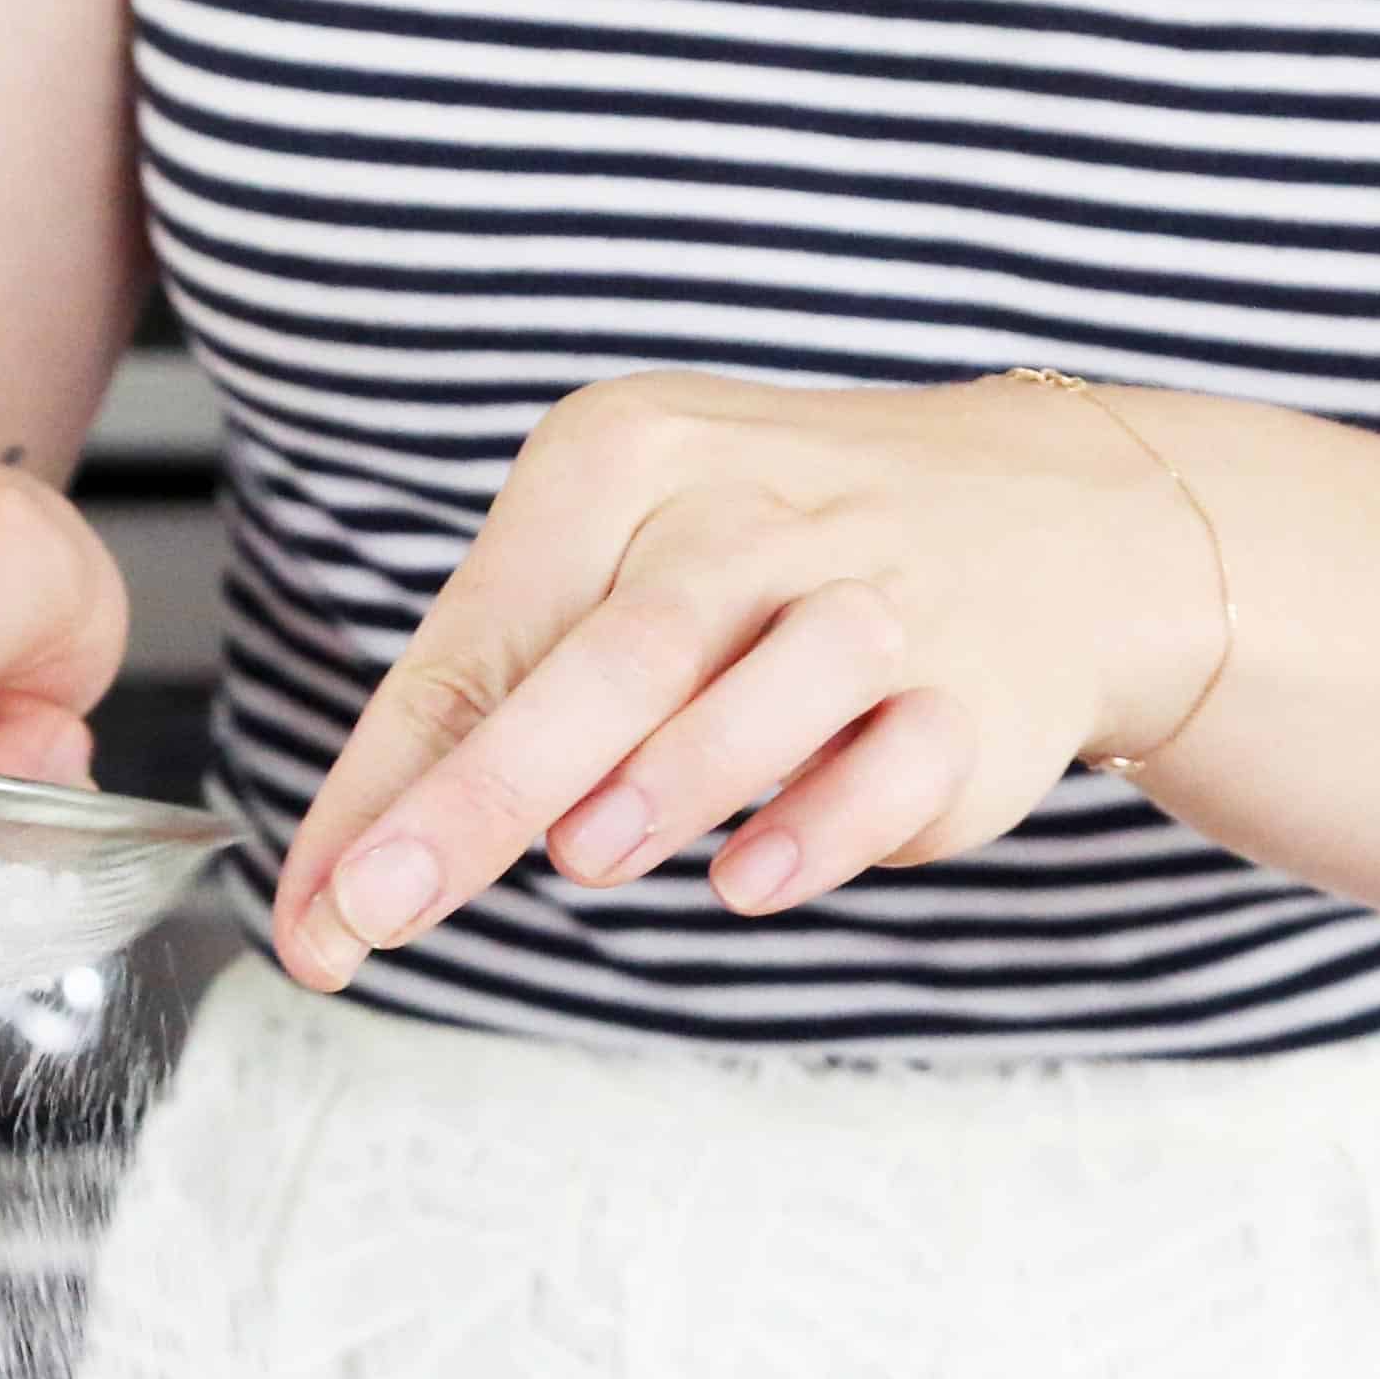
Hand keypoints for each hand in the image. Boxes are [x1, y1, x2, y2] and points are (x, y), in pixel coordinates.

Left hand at [272, 370, 1220, 990]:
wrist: (1056, 520)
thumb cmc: (781, 565)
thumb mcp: (626, 573)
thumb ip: (503, 706)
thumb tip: (361, 873)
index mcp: (624, 460)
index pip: (479, 640)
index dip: (389, 791)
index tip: (322, 918)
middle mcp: (747, 510)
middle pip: (603, 660)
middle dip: (479, 796)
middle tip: (383, 908)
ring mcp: (872, 596)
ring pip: (752, 694)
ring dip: (661, 784)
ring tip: (582, 858)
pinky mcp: (977, 689)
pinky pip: (888, 767)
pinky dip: (814, 830)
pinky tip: (744, 881)